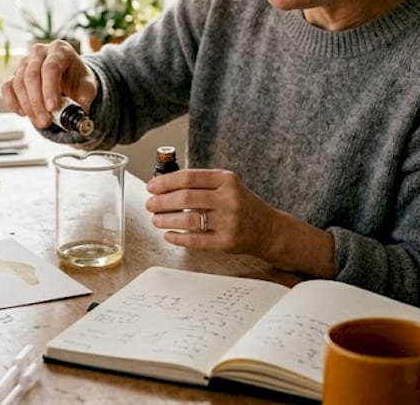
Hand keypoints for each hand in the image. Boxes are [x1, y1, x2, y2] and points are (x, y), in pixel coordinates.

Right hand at [1, 40, 96, 128]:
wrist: (70, 78)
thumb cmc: (78, 80)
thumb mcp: (88, 89)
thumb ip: (83, 102)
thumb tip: (76, 118)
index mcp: (60, 50)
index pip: (51, 67)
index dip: (50, 88)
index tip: (52, 108)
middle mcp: (40, 52)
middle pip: (32, 75)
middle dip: (37, 102)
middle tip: (45, 121)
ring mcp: (25, 62)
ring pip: (18, 83)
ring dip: (27, 106)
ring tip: (40, 122)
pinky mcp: (15, 74)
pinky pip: (7, 88)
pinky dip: (13, 103)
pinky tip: (24, 114)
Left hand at [145, 169, 281, 256]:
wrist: (268, 228)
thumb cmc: (242, 205)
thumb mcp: (227, 185)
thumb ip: (202, 184)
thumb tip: (164, 185)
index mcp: (226, 180)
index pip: (189, 177)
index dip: (165, 182)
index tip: (151, 186)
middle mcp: (229, 198)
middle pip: (186, 198)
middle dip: (161, 201)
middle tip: (150, 205)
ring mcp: (229, 221)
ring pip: (188, 220)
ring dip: (166, 220)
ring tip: (156, 220)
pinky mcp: (227, 242)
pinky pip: (195, 240)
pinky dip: (177, 238)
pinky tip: (169, 235)